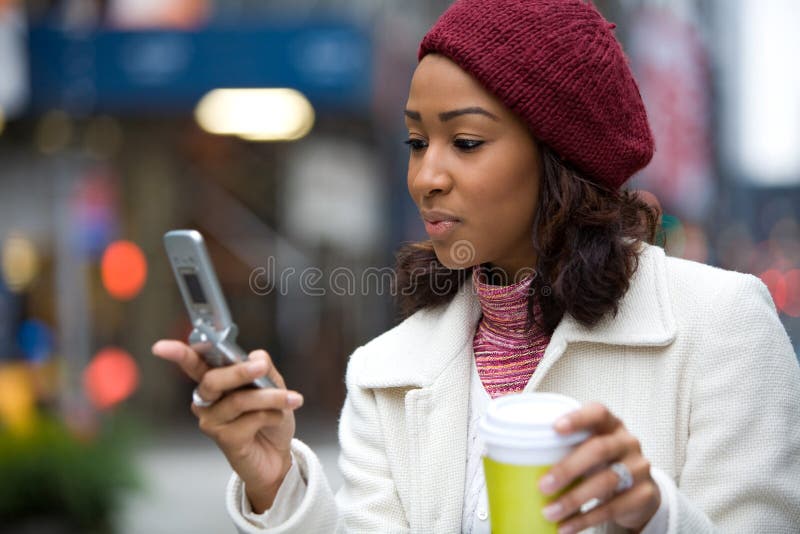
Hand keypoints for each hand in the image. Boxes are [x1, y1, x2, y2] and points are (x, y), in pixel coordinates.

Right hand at [151, 339, 303, 511]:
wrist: (278, 455)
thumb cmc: (270, 418)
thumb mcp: (273, 387)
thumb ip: (264, 369)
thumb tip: (257, 356)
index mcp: (215, 381)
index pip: (194, 364)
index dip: (178, 354)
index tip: (161, 347)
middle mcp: (207, 401)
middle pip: (212, 380)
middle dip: (239, 372)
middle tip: (261, 367)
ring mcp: (212, 422)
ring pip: (239, 400)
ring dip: (270, 397)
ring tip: (292, 399)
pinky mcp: (225, 440)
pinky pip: (250, 419)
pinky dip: (271, 415)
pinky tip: (277, 420)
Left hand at [538, 403, 659, 533]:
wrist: (639, 490)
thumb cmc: (602, 464)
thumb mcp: (588, 449)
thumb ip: (565, 448)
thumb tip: (515, 459)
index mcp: (610, 425)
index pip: (598, 412)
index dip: (577, 418)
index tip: (555, 428)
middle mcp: (627, 442)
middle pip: (599, 450)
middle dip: (568, 468)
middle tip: (543, 485)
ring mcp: (638, 468)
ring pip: (606, 481)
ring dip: (573, 499)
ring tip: (549, 512)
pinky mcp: (643, 495)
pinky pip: (613, 508)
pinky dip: (586, 519)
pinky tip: (567, 526)